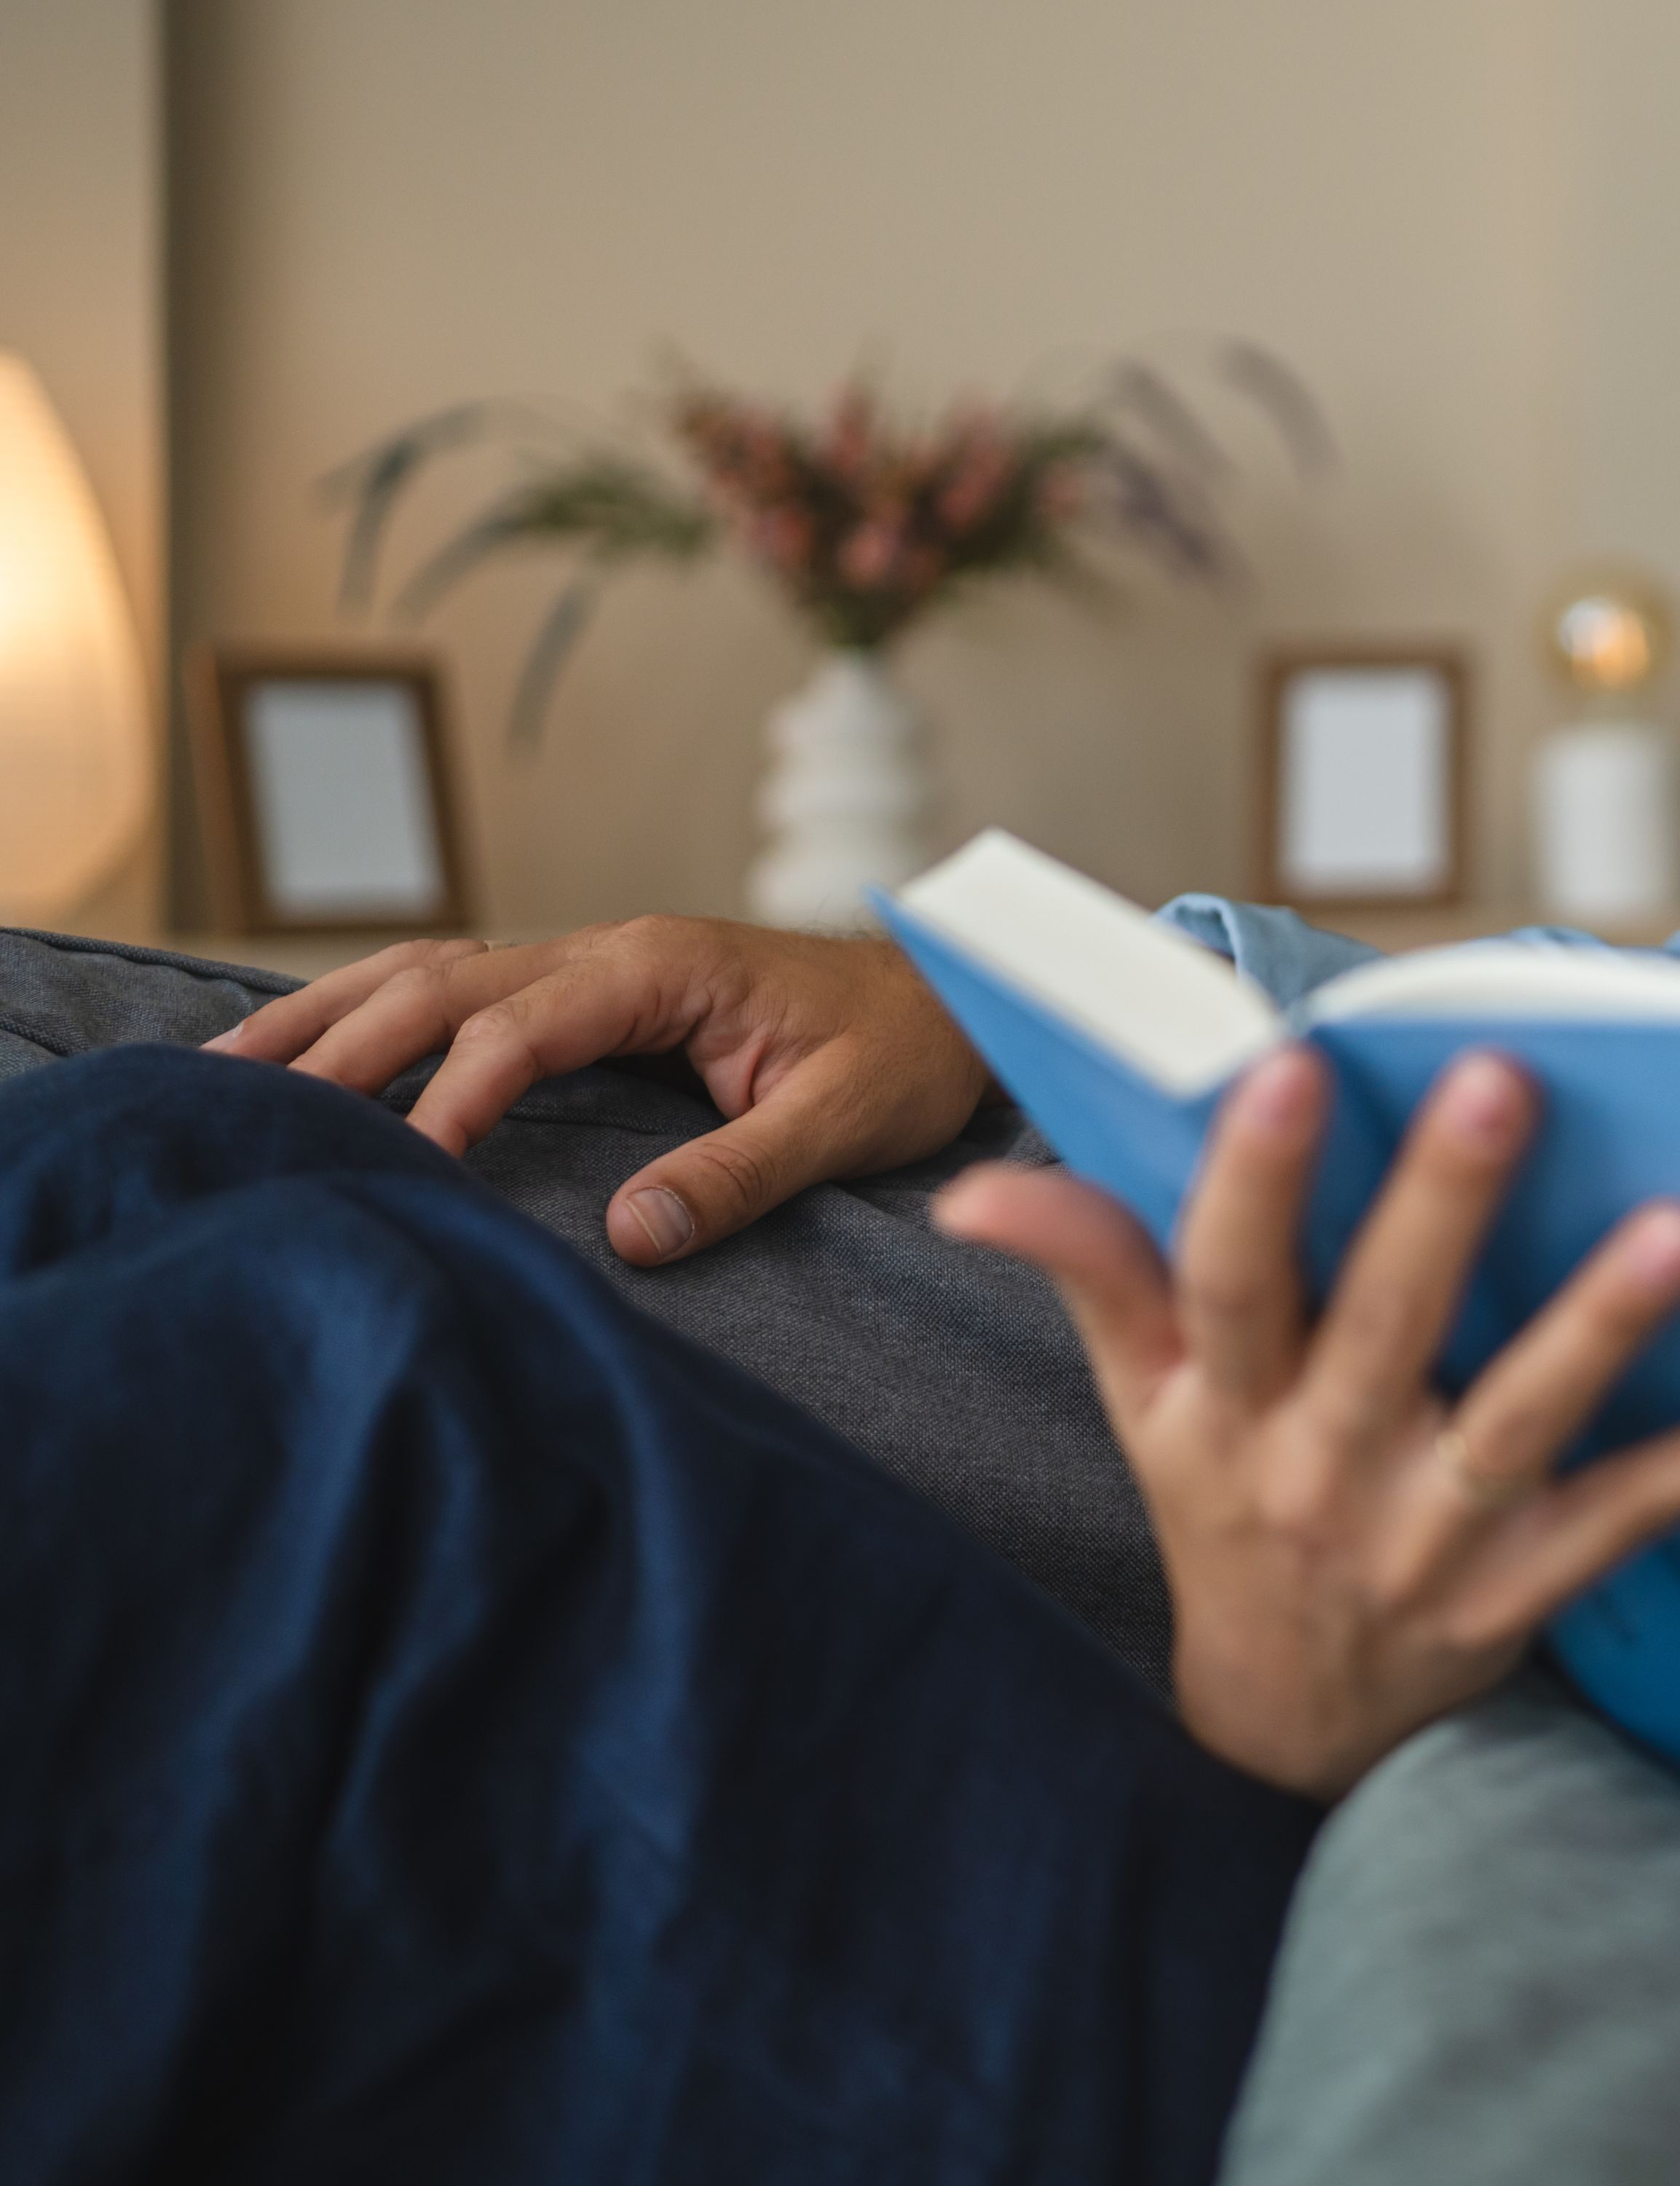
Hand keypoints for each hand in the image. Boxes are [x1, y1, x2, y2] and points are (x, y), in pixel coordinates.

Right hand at [205, 918, 994, 1261]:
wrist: (950, 1000)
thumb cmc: (906, 1055)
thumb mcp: (847, 1119)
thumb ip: (744, 1171)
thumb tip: (633, 1234)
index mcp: (664, 967)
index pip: (524, 1027)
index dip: (454, 1096)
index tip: (404, 1170)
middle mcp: (611, 951)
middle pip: (442, 984)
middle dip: (338, 1045)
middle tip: (237, 1112)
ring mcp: (592, 964)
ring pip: (430, 974)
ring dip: (328, 1019)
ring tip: (223, 1077)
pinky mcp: (587, 992)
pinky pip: (460, 993)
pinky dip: (374, 1017)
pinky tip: (309, 1057)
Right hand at [938, 1045, 1679, 1796]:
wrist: (1278, 1730)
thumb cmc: (1223, 1516)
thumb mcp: (1143, 1405)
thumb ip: (1095, 1275)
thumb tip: (978, 1186)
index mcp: (1221, 1410)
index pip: (1222, 1279)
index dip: (1248, 1179)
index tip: (1281, 1067)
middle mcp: (1317, 1473)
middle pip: (1383, 1326)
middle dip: (1440, 1204)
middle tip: (1505, 1079)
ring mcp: (1424, 1542)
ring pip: (1516, 1423)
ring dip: (1601, 1327)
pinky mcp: (1519, 1596)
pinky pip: (1621, 1525)